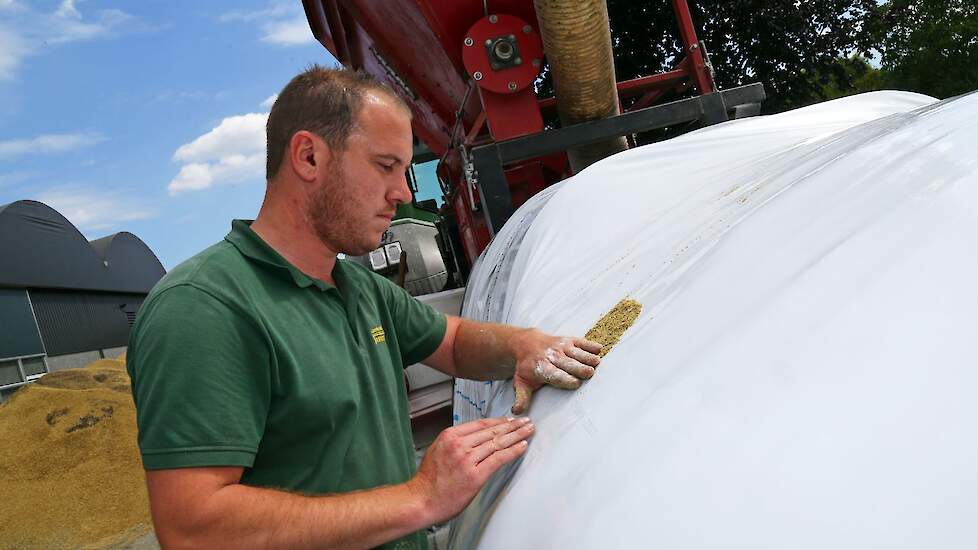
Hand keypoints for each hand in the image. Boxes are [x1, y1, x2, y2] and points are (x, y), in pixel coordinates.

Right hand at [409, 417, 533, 523]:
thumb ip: (455, 442)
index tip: (510, 420)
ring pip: (498, 443)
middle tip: (525, 422)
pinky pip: (499, 459)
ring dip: (517, 436)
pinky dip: (513, 451)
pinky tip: (522, 446)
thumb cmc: (428, 481)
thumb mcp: (437, 450)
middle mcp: (459, 444)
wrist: (420, 500)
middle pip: (492, 431)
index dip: (498, 421)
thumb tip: (473, 439)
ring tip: (528, 431)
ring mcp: (467, 459)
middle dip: (512, 426)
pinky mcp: (475, 475)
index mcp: (450, 436)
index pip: (481, 424)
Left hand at [510, 331, 602, 413]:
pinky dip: (591, 346)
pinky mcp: (569, 340)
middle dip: (580, 369)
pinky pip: (582, 342)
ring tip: (596, 363)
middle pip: (571, 364)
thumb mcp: (521, 383)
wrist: (526, 343)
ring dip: (588, 358)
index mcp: (542, 368)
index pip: (556, 375)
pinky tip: (598, 351)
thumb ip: (521, 398)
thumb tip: (517, 412)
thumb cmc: (527, 367)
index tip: (575, 384)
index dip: (567, 379)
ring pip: (578, 353)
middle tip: (589, 374)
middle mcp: (553, 356)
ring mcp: (561, 347)